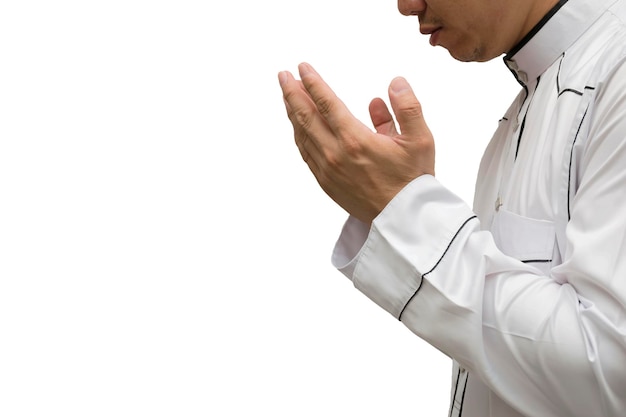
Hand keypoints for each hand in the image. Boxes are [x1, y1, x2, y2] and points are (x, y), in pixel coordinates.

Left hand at [278, 62, 434, 223]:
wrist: (402, 218)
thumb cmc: (412, 180)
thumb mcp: (420, 139)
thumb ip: (407, 107)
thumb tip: (395, 82)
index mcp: (355, 141)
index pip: (326, 103)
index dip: (312, 83)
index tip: (302, 68)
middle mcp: (335, 154)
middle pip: (305, 117)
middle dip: (292, 93)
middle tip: (284, 76)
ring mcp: (327, 170)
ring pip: (302, 135)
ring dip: (293, 112)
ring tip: (288, 95)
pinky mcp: (325, 182)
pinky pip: (306, 152)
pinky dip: (299, 135)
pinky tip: (298, 125)